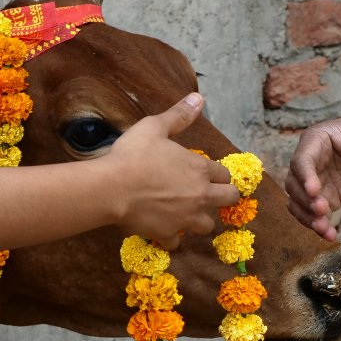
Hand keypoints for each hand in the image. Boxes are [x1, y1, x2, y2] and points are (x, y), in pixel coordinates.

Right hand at [105, 94, 239, 247]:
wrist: (112, 188)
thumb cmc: (134, 154)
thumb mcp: (155, 127)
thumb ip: (179, 115)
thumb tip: (199, 98)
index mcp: (200, 169)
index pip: (225, 175)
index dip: (217, 174)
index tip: (207, 173)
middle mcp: (200, 195)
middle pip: (228, 200)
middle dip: (223, 197)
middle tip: (208, 195)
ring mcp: (186, 218)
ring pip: (207, 225)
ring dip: (200, 220)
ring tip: (186, 213)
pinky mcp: (168, 234)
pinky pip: (177, 242)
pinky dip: (172, 237)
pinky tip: (163, 229)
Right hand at [286, 109, 340, 239]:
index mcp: (316, 140)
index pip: (302, 160)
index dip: (305, 176)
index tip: (314, 191)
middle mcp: (311, 162)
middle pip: (294, 183)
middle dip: (305, 199)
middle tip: (322, 210)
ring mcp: (317, 181)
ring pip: (299, 202)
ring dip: (307, 216)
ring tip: (323, 228)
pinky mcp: (327, 198)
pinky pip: (315, 214)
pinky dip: (319, 226)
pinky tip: (330, 235)